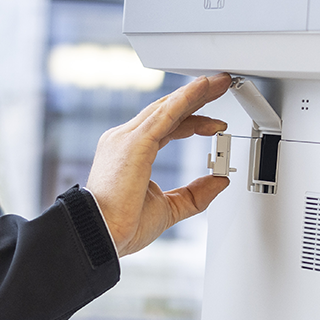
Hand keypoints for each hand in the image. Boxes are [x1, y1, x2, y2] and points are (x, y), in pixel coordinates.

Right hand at [86, 73, 232, 256]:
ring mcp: (127, 138)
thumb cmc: (121, 226)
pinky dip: (185, 99)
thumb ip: (194, 193)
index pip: (166, 127)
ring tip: (216, 83)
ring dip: (194, 94)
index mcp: (130, 153)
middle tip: (218, 87)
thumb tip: (219, 181)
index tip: (215, 125)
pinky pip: (165, 115)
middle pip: (167, 110)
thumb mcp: (169, 208)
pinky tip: (201, 89)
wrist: (100, 236)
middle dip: (195, 98)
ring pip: (167, 107)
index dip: (193, 122)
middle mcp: (125, 140)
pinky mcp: (134, 143)